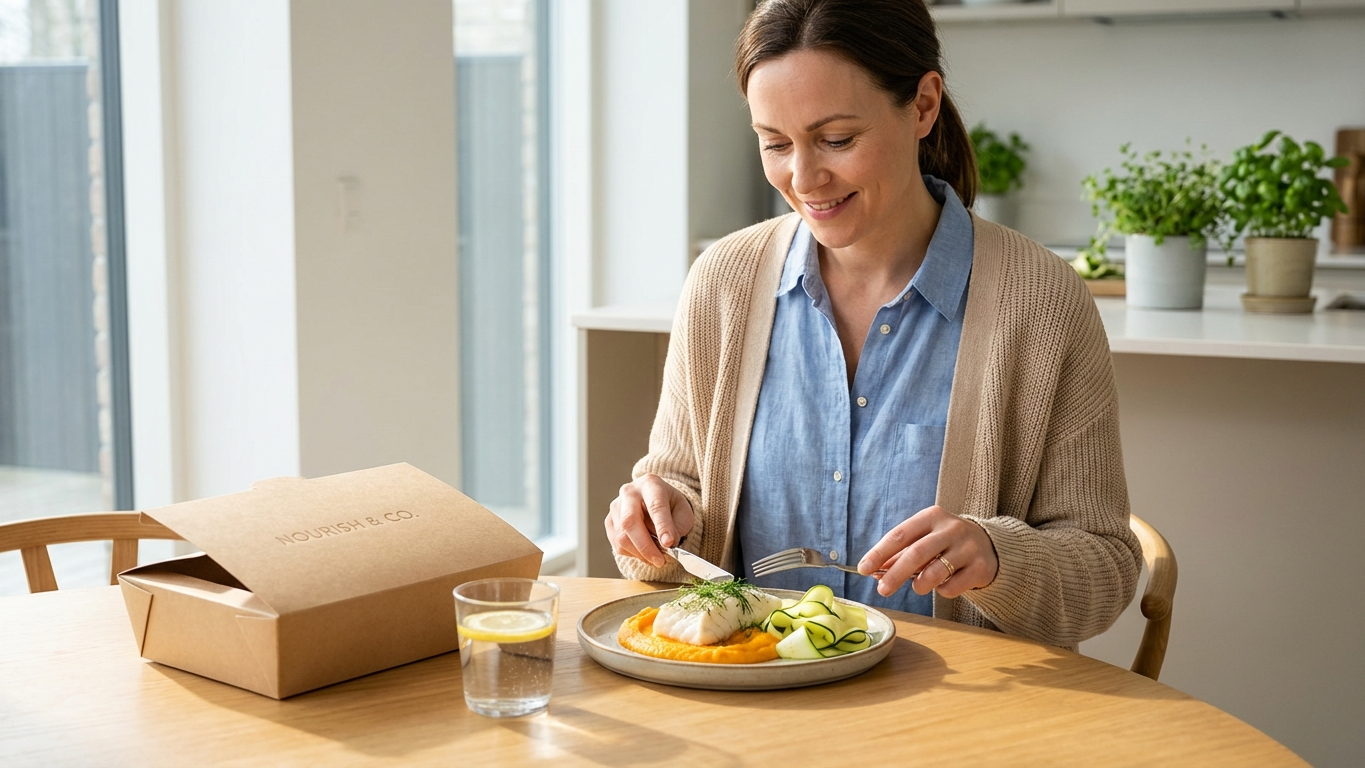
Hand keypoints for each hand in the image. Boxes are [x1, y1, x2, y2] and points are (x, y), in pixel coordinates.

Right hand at [604, 474, 695, 568]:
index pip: (655, 505)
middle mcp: (629, 492)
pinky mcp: (610, 521)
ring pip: (622, 536)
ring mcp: (616, 507)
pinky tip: (644, 552)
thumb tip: (668, 543)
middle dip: (645, 545)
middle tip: (660, 561)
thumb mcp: (683, 511)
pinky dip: (633, 553)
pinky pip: (617, 544)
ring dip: (640, 553)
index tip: (669, 543)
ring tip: (656, 557)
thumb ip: (679, 526)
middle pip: (630, 521)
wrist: (653, 499)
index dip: (662, 526)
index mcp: (651, 484)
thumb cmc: (669, 505)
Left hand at [857, 505, 998, 598]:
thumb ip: (900, 554)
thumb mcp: (924, 540)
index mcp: (931, 516)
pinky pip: (953, 587)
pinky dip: (942, 591)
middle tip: (882, 590)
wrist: (990, 546)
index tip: (864, 569)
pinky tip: (945, 583)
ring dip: (919, 585)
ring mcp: (968, 547)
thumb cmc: (946, 543)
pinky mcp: (980, 567)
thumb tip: (873, 571)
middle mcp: (951, 529)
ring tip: (917, 587)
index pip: (899, 535)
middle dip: (894, 574)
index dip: (879, 553)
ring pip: (935, 572)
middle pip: (916, 553)